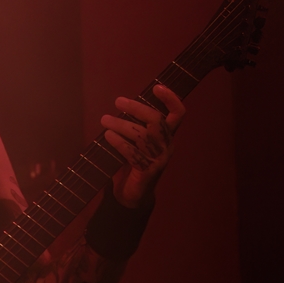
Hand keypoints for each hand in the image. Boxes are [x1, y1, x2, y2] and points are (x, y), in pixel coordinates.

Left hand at [101, 84, 185, 207]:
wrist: (132, 195)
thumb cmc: (132, 163)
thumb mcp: (136, 141)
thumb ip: (135, 125)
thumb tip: (121, 105)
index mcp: (167, 136)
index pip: (178, 114)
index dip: (171, 99)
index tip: (157, 87)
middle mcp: (167, 146)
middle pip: (157, 121)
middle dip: (137, 108)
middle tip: (118, 102)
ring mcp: (159, 159)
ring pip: (142, 136)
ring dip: (121, 124)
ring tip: (105, 120)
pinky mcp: (148, 171)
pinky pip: (133, 153)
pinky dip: (119, 142)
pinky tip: (108, 136)